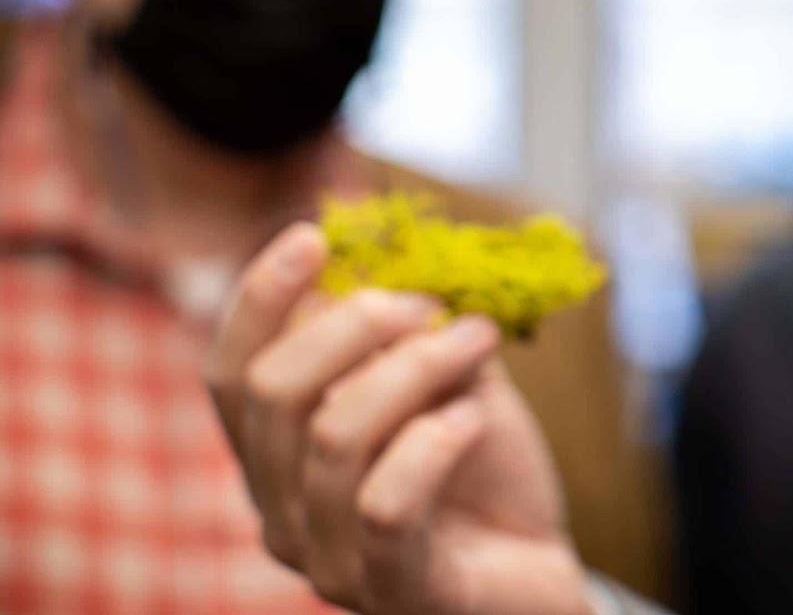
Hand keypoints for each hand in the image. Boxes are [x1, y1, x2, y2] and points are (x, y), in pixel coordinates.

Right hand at [205, 225, 592, 614]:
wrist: (542, 572)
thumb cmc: (484, 474)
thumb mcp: (448, 381)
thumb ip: (411, 330)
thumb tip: (386, 258)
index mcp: (277, 458)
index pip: (231, 373)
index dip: (259, 299)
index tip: (313, 234)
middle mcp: (280, 513)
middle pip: (273, 390)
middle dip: (357, 322)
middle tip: (432, 304)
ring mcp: (327, 562)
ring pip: (333, 435)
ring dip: (415, 367)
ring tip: (477, 341)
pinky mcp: (392, 594)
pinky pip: (385, 504)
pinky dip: (432, 443)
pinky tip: (473, 420)